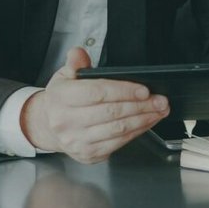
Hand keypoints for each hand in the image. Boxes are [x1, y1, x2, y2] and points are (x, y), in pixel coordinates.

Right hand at [20, 48, 169, 162]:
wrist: (48, 126)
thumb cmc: (62, 100)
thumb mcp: (64, 76)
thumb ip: (76, 63)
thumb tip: (79, 53)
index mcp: (61, 98)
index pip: (97, 93)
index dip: (124, 91)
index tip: (144, 90)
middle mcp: (67, 122)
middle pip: (112, 113)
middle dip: (141, 106)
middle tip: (160, 100)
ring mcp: (77, 141)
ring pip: (117, 130)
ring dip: (143, 120)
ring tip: (158, 110)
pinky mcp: (88, 154)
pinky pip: (118, 144)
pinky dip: (136, 132)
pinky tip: (146, 123)